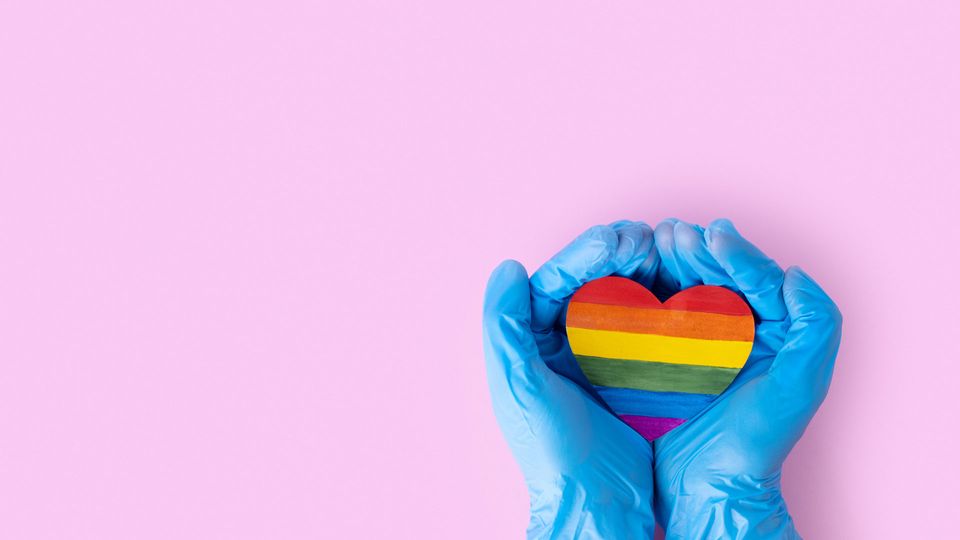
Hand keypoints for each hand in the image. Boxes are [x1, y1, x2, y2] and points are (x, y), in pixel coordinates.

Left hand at [482, 222, 659, 538]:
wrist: (596, 503)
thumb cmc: (551, 450)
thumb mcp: (520, 387)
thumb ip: (504, 327)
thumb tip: (507, 268)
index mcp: (531, 342)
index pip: (555, 284)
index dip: (583, 255)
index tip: (614, 237)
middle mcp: (563, 344)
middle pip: (590, 284)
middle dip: (617, 256)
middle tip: (645, 238)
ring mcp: (600, 358)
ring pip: (622, 300)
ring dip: (642, 273)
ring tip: (665, 252)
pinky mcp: (634, 374)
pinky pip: (648, 328)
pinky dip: (663, 304)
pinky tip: (681, 288)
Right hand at [650, 219, 841, 538]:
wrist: (709, 485)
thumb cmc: (758, 441)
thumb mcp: (799, 386)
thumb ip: (815, 327)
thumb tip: (796, 274)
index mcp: (774, 333)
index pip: (756, 281)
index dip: (736, 253)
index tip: (712, 235)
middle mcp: (738, 333)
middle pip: (717, 278)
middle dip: (696, 250)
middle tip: (672, 231)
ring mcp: (699, 345)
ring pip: (685, 291)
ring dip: (669, 263)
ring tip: (653, 239)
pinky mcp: (666, 358)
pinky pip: (656, 316)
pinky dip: (645, 292)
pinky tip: (633, 274)